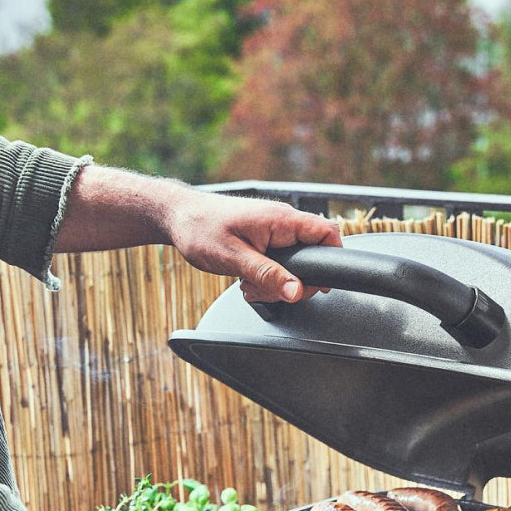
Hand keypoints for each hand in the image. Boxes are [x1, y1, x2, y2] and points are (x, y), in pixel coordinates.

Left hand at [166, 191, 341, 303]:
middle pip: (313, 256)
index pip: (328, 232)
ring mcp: (274, 231)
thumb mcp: (234, 258)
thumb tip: (296, 292)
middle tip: (267, 288)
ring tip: (249, 283)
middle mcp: (282, 222)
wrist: (178, 218)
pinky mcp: (265, 240)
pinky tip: (247, 280)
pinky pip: (279, 264)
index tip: (320, 283)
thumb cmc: (200, 229)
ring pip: (294, 266)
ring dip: (275, 283)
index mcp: (280, 220)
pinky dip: (266, 278)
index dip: (333, 258)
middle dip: (294, 282)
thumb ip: (268, 275)